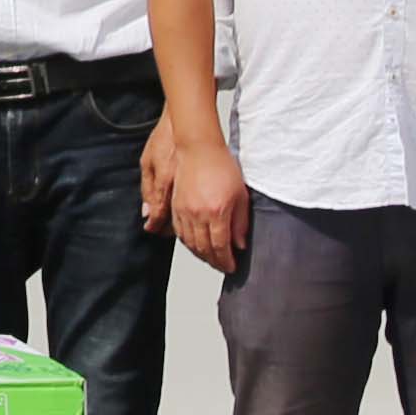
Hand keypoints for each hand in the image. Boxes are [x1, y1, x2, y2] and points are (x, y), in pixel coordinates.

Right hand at [147, 127, 248, 276]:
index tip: (231, 266)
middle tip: (221, 265)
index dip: (225, 261)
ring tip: (209, 257)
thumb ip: (240, 222)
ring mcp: (183, 210)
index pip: (220, 247)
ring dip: (200, 254)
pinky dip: (187, 242)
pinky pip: (179, 231)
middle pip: (203, 248)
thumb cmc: (221, 165)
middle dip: (213, 261)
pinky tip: (194, 243)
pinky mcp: (175, 205)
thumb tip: (239, 244)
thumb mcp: (240, 195)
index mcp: (216, 212)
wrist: (198, 147)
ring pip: (189, 242)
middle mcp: (197, 214)